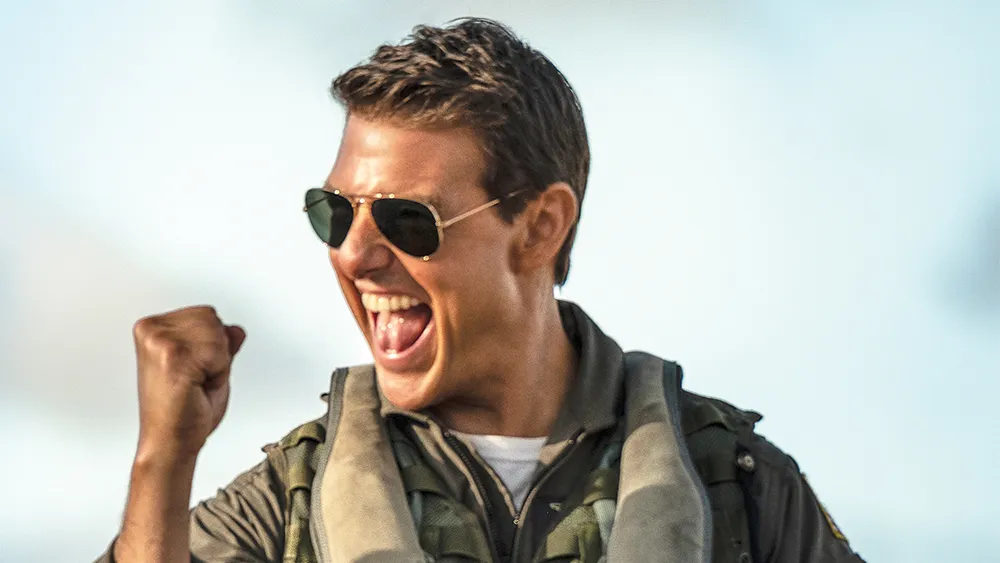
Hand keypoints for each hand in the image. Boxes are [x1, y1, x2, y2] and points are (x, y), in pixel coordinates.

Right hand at [132, 305, 245, 461]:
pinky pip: (218, 351)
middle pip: (213, 319)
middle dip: (217, 351)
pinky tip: (197, 387)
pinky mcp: (171, 355)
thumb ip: (221, 343)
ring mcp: (159, 341)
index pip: (207, 314)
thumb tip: (235, 329)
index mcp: (152, 328)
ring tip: (197, 383)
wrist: (171, 443)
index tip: (193, 370)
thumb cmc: (184, 411)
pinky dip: (218, 371)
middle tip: (197, 379)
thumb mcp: (208, 367)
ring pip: (217, 333)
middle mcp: (150, 330)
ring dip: (218, 362)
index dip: (213, 345)